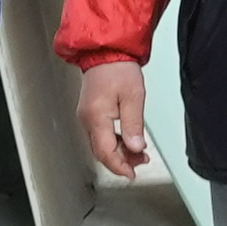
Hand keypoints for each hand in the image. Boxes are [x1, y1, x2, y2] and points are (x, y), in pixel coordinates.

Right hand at [78, 61, 152, 179]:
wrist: (106, 51)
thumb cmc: (118, 69)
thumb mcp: (133, 97)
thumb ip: (133, 125)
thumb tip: (136, 148)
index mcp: (96, 117)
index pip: (105, 152)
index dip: (119, 166)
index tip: (132, 174)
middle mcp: (87, 119)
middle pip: (101, 151)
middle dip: (121, 161)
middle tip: (140, 163)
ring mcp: (86, 116)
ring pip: (100, 145)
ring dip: (118, 152)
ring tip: (138, 153)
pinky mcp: (90, 112)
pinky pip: (100, 135)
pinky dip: (114, 142)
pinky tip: (127, 141)